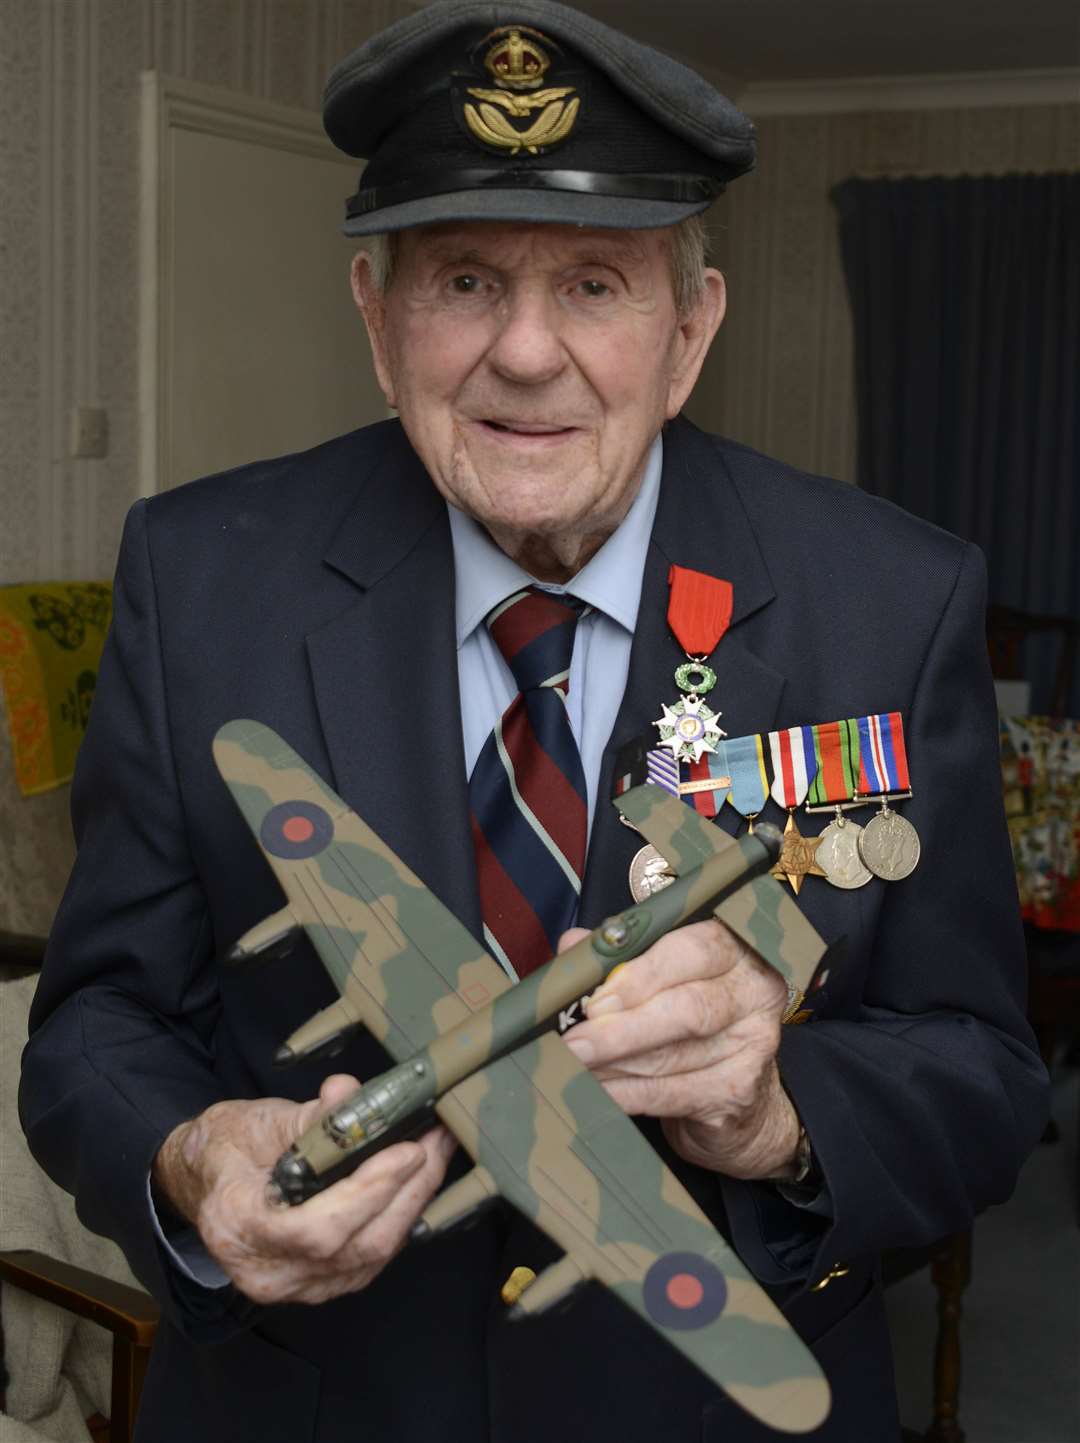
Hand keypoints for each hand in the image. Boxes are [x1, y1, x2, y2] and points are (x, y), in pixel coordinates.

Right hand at [151, 1074, 455, 1304]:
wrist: (206, 1183)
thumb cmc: (228, 1148)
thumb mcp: (259, 1121)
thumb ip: (311, 1115)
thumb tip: (350, 1093)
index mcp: (238, 1228)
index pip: (316, 1229)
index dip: (369, 1193)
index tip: (407, 1151)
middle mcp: (266, 1273)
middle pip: (356, 1248)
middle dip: (407, 1192)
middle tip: (437, 1141)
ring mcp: (295, 1287)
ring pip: (370, 1257)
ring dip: (413, 1203)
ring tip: (437, 1153)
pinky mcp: (319, 1285)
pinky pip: (370, 1259)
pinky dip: (399, 1220)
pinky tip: (416, 1183)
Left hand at [559, 919, 800, 1180]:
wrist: (735, 1095)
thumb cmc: (690, 1018)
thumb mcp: (661, 976)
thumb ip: (622, 956)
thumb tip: (575, 946)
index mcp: (735, 949)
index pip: (692, 952)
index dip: (640, 975)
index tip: (596, 999)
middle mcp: (754, 992)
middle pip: (686, 1009)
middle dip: (622, 1028)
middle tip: (576, 1041)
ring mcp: (752, 1044)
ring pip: (674, 1055)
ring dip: (616, 1063)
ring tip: (575, 1064)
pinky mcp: (738, 1091)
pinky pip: (671, 1093)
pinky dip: (627, 1093)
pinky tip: (598, 1090)